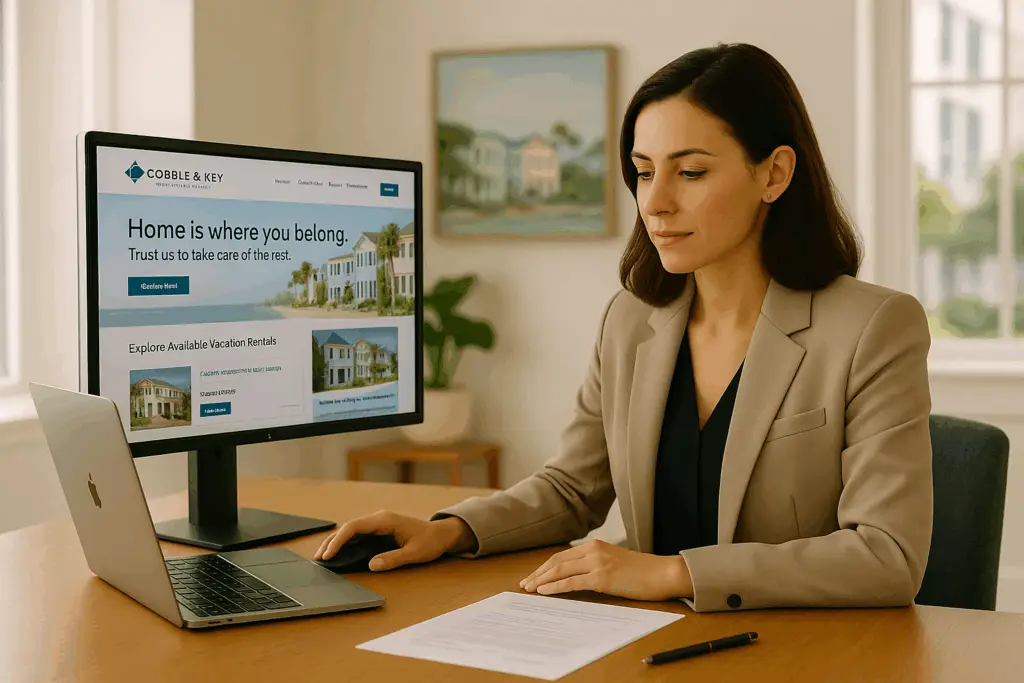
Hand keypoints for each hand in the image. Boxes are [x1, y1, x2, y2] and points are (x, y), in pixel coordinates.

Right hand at [312, 511, 475, 570]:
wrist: (441, 534)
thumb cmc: (430, 541)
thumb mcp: (414, 553)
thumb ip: (393, 559)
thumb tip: (372, 565)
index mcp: (385, 520)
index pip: (354, 526)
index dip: (339, 540)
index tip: (328, 554)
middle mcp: (378, 519)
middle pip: (348, 527)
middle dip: (331, 542)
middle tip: (318, 559)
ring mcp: (377, 523)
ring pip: (350, 530)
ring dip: (336, 542)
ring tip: (322, 557)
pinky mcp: (378, 530)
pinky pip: (357, 535)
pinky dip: (345, 543)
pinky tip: (337, 554)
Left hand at [519, 539, 692, 601]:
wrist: (663, 573)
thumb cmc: (642, 572)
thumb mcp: (614, 562)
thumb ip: (595, 565)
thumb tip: (575, 578)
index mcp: (595, 545)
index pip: (562, 555)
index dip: (545, 567)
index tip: (533, 576)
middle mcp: (594, 550)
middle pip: (557, 561)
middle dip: (538, 573)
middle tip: (525, 584)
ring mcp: (598, 563)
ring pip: (561, 570)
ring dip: (542, 580)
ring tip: (529, 589)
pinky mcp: (602, 577)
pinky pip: (572, 582)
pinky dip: (555, 587)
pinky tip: (544, 592)